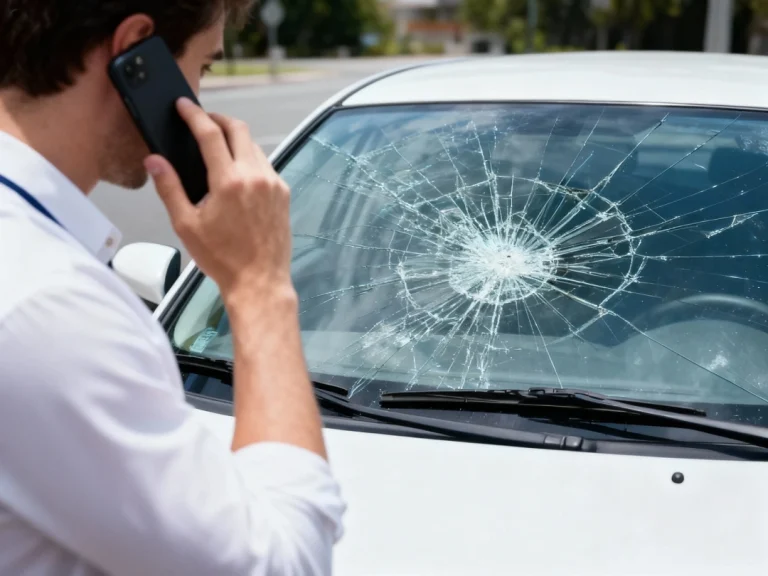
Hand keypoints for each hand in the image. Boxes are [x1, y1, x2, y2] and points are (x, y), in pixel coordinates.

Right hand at [144, 98, 292, 300]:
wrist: (260, 281)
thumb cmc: (222, 258)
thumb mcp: (186, 224)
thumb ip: (169, 188)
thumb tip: (154, 160)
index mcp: (229, 181)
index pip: (210, 133)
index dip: (194, 114)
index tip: (184, 105)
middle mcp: (255, 176)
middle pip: (238, 129)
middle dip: (218, 119)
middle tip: (202, 120)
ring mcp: (274, 184)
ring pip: (254, 146)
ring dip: (236, 139)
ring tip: (218, 146)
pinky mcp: (284, 193)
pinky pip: (266, 164)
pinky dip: (250, 159)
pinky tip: (238, 171)